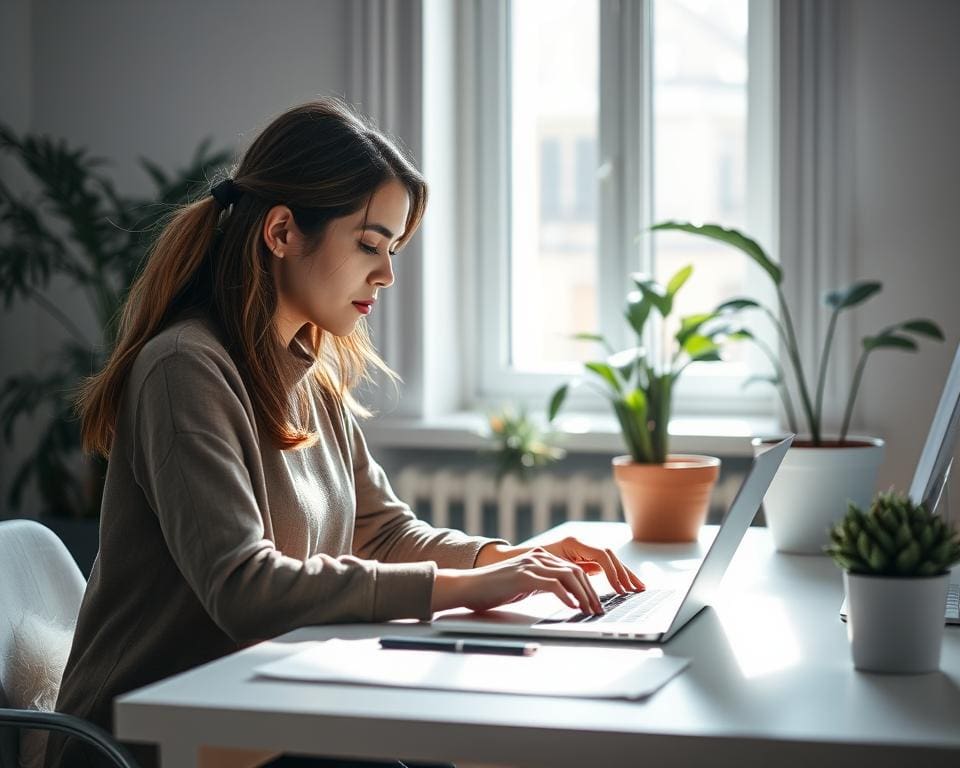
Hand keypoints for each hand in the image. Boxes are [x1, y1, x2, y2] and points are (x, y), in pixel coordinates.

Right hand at [431, 549, 603, 614]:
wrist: (468, 587)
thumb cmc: (493, 589)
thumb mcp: (524, 584)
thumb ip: (543, 584)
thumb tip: (566, 595)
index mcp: (539, 557)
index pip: (572, 569)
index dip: (588, 586)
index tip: (595, 603)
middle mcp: (537, 557)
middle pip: (575, 571)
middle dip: (590, 592)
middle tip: (598, 609)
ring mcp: (530, 565)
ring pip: (568, 576)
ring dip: (583, 595)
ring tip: (589, 610)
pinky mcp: (523, 576)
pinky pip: (552, 584)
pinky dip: (566, 596)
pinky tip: (572, 607)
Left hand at [539, 536, 644, 593]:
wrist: (519, 559)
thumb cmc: (531, 564)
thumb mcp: (549, 569)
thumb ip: (570, 572)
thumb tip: (591, 577)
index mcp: (573, 543)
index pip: (601, 555)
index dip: (612, 572)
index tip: (618, 589)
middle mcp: (580, 544)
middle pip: (609, 555)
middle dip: (624, 572)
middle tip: (636, 589)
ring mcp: (583, 550)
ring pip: (609, 559)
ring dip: (623, 573)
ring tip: (637, 587)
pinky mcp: (583, 558)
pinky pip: (603, 565)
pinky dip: (614, 575)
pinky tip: (623, 585)